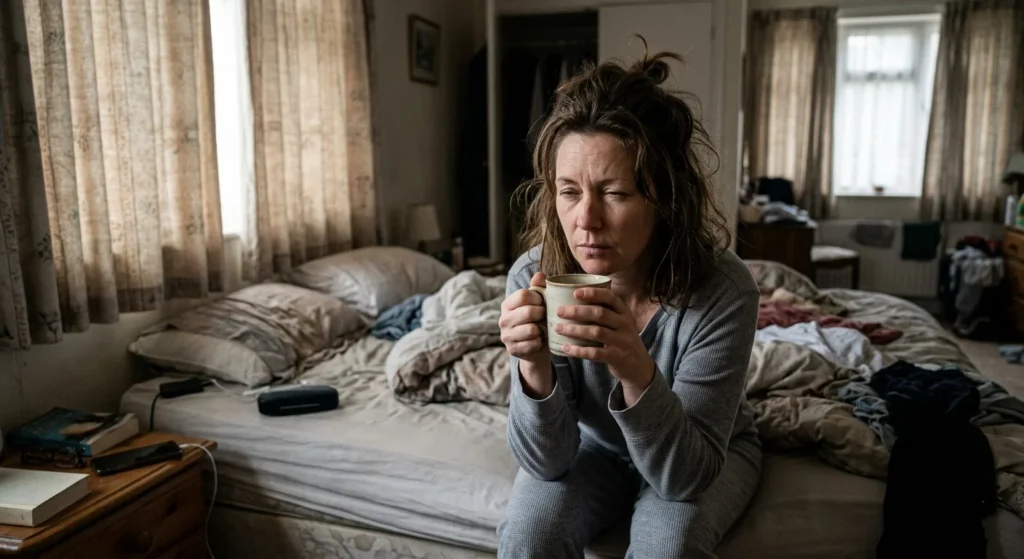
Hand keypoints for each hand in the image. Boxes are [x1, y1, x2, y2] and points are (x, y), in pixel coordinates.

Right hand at [499, 272, 551, 396]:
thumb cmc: (537, 321)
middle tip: (545, 317)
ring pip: (531, 329)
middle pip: (529, 311)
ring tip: (542, 329)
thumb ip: (538, 288)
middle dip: (542, 314)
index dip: (538, 298)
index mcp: (507, 305)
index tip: (543, 303)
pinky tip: (539, 341)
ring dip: (541, 330)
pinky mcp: (513, 350)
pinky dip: (540, 342)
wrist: (534, 348)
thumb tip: (539, 274)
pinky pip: (533, 344)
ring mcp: (506, 336)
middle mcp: (503, 319)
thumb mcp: (537, 304)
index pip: (523, 295)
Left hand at [554, 288, 655, 394]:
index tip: (575, 293)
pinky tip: (565, 348)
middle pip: (600, 313)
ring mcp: (622, 341)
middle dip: (578, 311)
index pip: (610, 297)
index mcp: (623, 312)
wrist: (639, 365)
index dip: (593, 293)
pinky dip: (579, 350)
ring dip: (575, 330)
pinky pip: (595, 353)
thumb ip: (603, 311)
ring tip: (558, 328)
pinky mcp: (617, 357)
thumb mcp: (619, 322)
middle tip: (559, 311)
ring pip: (596, 332)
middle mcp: (625, 324)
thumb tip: (572, 299)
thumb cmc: (621, 339)